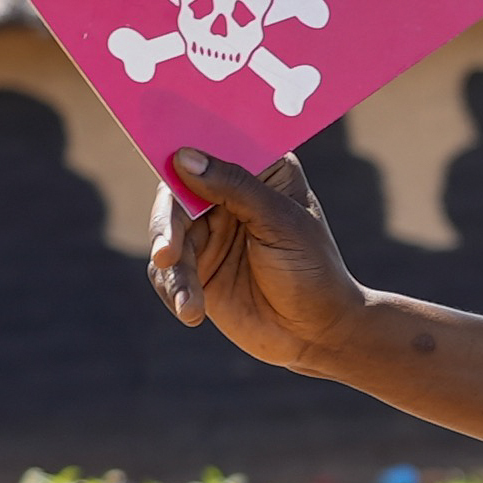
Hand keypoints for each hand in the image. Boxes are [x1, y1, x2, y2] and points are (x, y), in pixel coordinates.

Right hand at [149, 149, 368, 372]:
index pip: (214, 147)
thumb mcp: (281, 224)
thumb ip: (235, 188)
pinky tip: (191, 311)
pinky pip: (165, 270)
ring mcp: (209, 231)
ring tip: (190, 303)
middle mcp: (228, 196)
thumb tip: (184, 156)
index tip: (170, 155)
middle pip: (176, 193)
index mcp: (260, 171)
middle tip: (167, 253)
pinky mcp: (196, 267)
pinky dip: (173, 289)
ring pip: (167, 233)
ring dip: (174, 269)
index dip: (187, 147)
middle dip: (169, 226)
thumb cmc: (313, 270)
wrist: (317, 334)